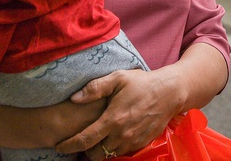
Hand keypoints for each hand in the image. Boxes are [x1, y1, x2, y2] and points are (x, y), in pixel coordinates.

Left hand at [56, 68, 185, 158]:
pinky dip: (115, 147)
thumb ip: (95, 88)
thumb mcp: (118, 78)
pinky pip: (123, 151)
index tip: (59, 146)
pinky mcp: (142, 142)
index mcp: (112, 119)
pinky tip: (114, 136)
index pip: (84, 140)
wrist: (170, 92)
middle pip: (95, 155)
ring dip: (101, 150)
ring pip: (109, 155)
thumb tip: (73, 98)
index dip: (69, 146)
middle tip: (83, 141)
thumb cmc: (142, 83)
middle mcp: (122, 134)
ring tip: (98, 140)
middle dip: (85, 151)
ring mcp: (133, 140)